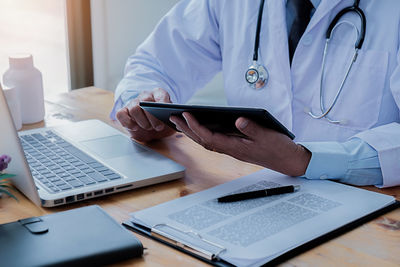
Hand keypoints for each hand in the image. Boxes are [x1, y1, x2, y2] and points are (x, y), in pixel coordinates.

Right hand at [116, 88, 175, 141]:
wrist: (152, 128)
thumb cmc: (164, 121)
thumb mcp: (172, 119)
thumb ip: (175, 117)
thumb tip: (179, 118)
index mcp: (158, 95)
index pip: (160, 94)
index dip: (162, 101)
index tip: (165, 110)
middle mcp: (145, 97)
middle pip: (145, 101)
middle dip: (152, 116)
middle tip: (158, 126)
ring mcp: (133, 103)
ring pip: (134, 107)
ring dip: (142, 121)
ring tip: (148, 128)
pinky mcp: (124, 112)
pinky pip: (121, 114)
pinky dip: (127, 122)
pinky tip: (135, 128)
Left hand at [170, 112, 310, 176]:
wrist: (287, 161)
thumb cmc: (278, 148)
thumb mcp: (268, 136)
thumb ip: (253, 129)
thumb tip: (238, 120)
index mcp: (235, 147)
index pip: (210, 136)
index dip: (196, 126)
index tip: (186, 114)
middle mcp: (230, 149)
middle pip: (203, 140)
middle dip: (187, 129)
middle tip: (173, 117)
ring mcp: (232, 149)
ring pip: (206, 141)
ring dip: (192, 132)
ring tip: (180, 121)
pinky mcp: (235, 147)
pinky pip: (214, 141)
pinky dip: (203, 134)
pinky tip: (198, 127)